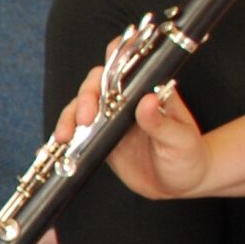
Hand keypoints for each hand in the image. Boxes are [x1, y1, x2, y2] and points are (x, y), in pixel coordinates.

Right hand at [52, 53, 213, 198]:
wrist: (180, 184)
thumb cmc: (188, 156)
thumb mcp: (181, 140)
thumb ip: (162, 122)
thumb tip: (147, 101)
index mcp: (149, 91)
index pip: (128, 65)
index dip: (114, 59)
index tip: (105, 75)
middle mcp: (126, 101)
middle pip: (96, 84)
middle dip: (85, 97)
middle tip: (85, 119)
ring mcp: (110, 119)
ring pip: (80, 107)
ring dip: (69, 118)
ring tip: (65, 136)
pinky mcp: (99, 139)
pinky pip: (76, 132)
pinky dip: (63, 136)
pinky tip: (56, 146)